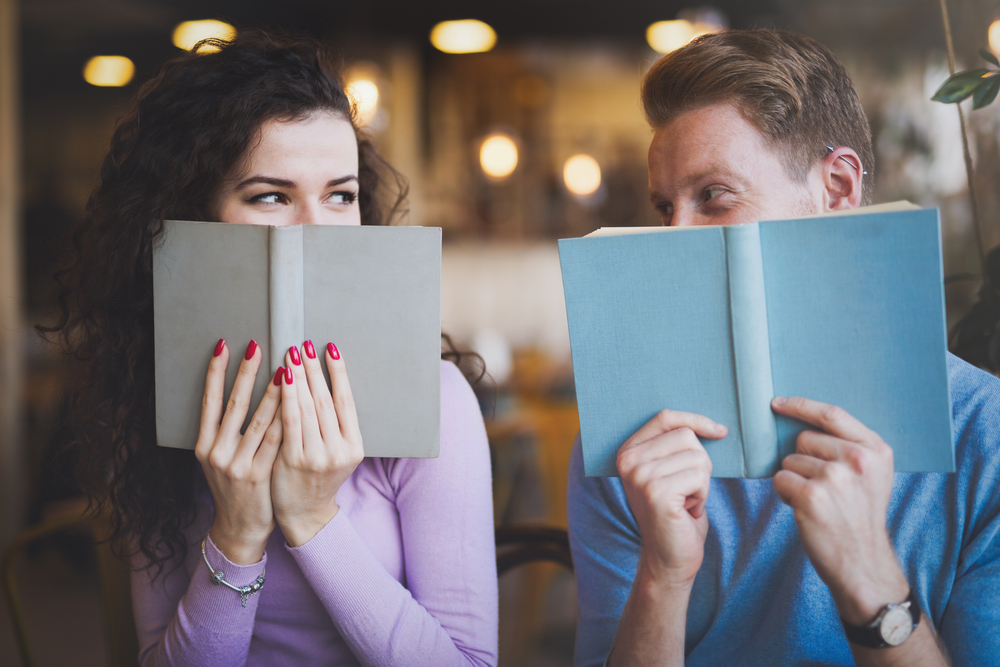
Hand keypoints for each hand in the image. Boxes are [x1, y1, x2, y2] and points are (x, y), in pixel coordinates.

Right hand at [195, 339, 282, 564]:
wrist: (239, 527)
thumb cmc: (235, 485)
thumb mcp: (220, 458)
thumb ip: (226, 430)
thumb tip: (240, 388)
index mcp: (204, 445)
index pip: (209, 400)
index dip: (214, 372)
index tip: (223, 345)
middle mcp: (216, 453)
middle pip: (234, 404)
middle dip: (245, 373)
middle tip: (256, 346)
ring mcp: (236, 465)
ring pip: (258, 421)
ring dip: (272, 392)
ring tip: (284, 368)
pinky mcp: (258, 475)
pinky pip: (276, 441)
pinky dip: (285, 419)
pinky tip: (297, 402)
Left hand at [271, 341, 363, 546]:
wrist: (305, 514)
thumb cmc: (318, 477)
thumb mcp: (338, 452)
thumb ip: (335, 424)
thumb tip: (325, 382)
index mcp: (354, 446)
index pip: (346, 401)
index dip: (339, 372)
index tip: (330, 349)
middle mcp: (339, 451)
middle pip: (326, 401)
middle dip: (315, 369)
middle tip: (306, 345)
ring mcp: (317, 457)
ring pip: (308, 408)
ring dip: (300, 377)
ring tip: (293, 355)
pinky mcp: (294, 461)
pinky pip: (289, 422)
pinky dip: (286, 397)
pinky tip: (282, 379)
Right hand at [616, 410, 727, 587]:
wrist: (669, 558)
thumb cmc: (677, 513)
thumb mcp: (670, 472)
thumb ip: (675, 445)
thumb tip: (711, 422)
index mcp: (627, 451)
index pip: (665, 417)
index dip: (696, 420)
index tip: (719, 432)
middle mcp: (628, 461)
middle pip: (686, 436)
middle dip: (699, 463)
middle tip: (687, 490)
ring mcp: (640, 476)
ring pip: (697, 457)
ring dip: (702, 482)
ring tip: (686, 501)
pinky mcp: (657, 492)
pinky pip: (700, 477)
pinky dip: (703, 495)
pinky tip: (688, 510)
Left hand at [771, 397, 908, 624]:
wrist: (863, 563)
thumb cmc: (859, 518)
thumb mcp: (872, 477)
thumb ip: (849, 448)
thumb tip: (805, 425)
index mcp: (876, 450)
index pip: (832, 414)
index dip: (801, 406)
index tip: (777, 403)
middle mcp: (859, 459)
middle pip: (804, 439)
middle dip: (802, 460)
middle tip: (821, 489)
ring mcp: (836, 477)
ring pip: (789, 460)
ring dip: (794, 480)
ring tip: (817, 503)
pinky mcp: (812, 495)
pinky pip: (780, 479)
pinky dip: (784, 494)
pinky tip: (804, 510)